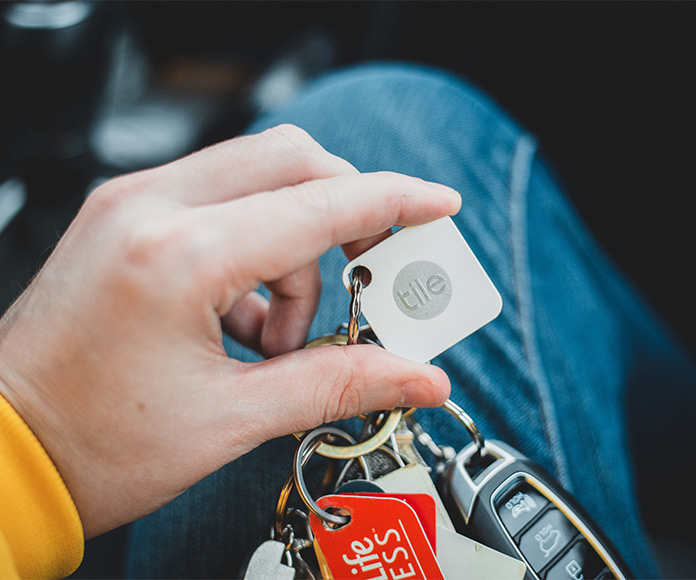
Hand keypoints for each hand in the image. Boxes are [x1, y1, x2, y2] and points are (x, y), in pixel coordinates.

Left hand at [0, 125, 459, 536]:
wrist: (5, 450)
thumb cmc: (94, 442)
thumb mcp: (231, 420)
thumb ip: (338, 384)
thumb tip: (417, 377)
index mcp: (178, 256)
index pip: (320, 205)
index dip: (395, 203)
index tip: (440, 206)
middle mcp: (151, 206)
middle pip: (293, 161)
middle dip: (348, 213)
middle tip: (368, 277)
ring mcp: (133, 203)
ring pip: (259, 177)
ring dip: (296, 245)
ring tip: (280, 333)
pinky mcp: (128, 216)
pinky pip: (220, 200)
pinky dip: (256, 247)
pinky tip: (242, 317)